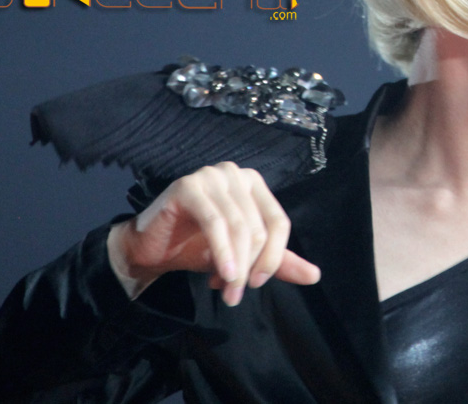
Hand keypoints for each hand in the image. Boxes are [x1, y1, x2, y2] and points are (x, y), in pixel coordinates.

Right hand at [106, 161, 319, 305]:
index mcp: (254, 183)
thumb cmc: (197, 247)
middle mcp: (236, 173)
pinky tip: (219, 276)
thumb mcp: (243, 256)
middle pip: (258, 227)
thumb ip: (277, 262)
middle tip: (235, 294)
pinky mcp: (188, 185)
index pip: (279, 222)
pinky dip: (222, 251)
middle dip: (249, 267)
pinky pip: (215, 221)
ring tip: (228, 291)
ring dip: (235, 266)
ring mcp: (212, 175)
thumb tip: (315, 276)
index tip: (257, 284)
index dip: (273, 257)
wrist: (151, 250)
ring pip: (239, 227)